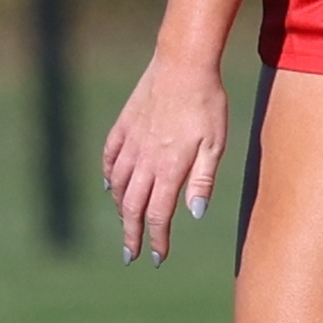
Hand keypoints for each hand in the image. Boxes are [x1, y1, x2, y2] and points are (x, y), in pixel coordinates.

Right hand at [102, 54, 227, 265]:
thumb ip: (203, 180)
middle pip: (131, 207)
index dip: (156, 240)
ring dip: (120, 208)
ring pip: (117, 185)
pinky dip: (107, 177)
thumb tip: (195, 214)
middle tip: (130, 255)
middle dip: (131, 234)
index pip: (158, 214)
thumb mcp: (215, 143)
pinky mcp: (124, 126)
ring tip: (125, 223)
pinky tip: (109, 186)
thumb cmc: (207, 104)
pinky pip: (110, 158)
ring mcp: (131, 142)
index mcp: (169, 168)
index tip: (156, 258)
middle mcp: (144, 160)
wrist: (183, 64)